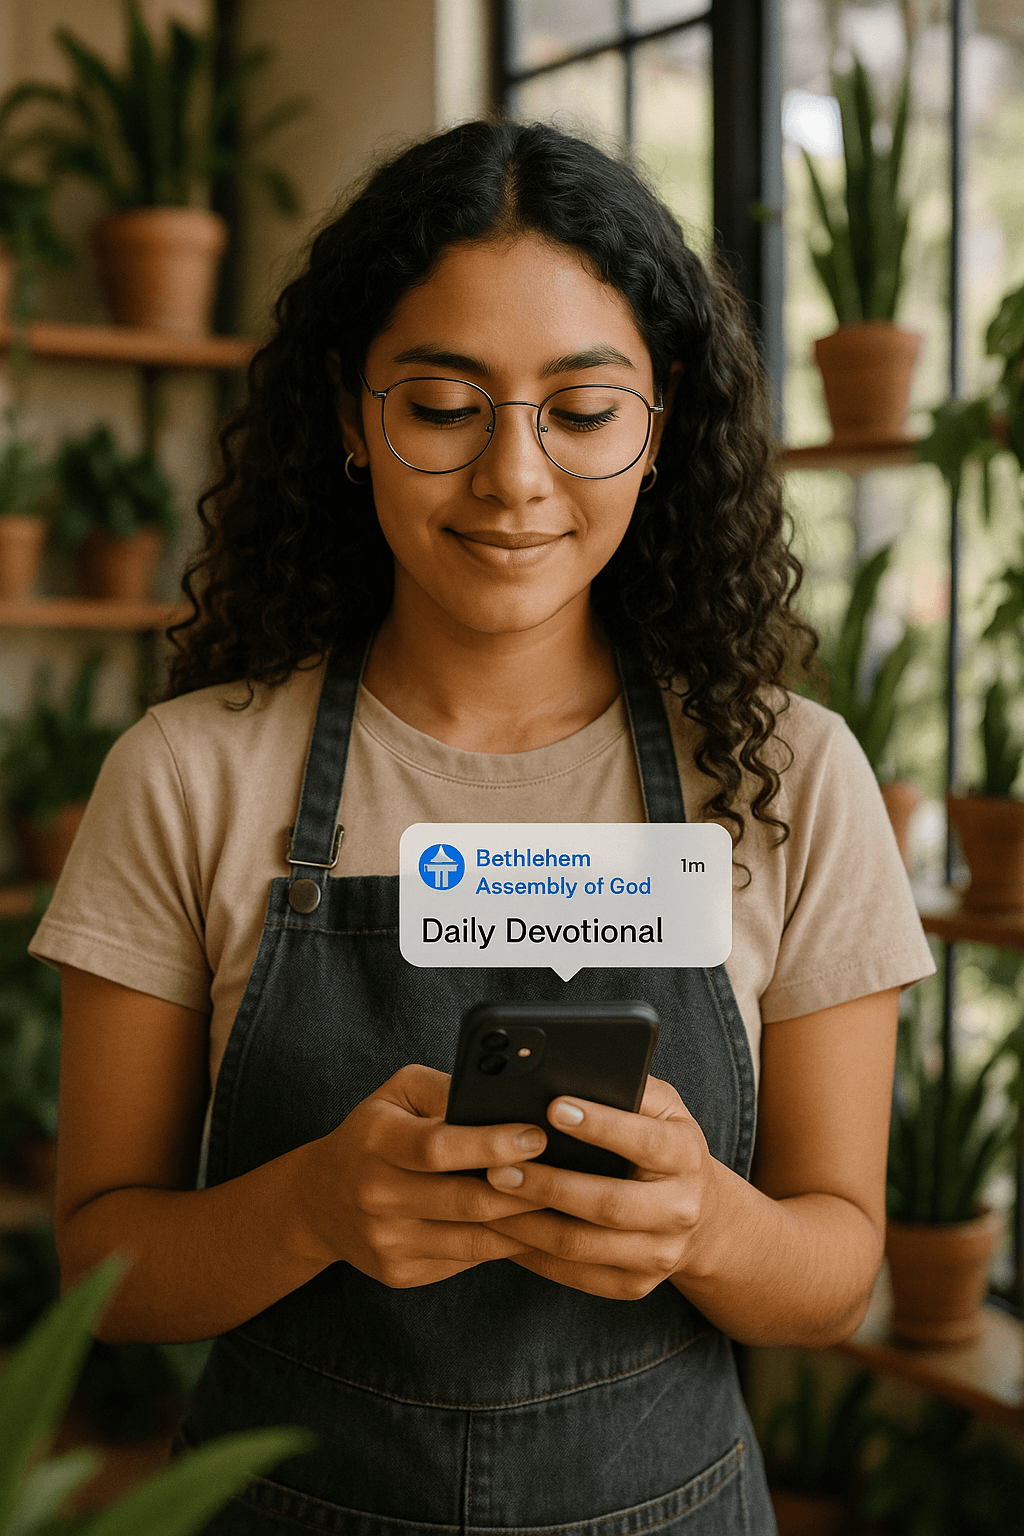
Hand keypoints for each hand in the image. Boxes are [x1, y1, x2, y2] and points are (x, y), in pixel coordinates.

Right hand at [294, 1064, 548, 1287]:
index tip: (537, 1134)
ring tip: (570, 1207)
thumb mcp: (399, 1094)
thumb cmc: (375, 1132)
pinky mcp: (400, 1272)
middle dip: (526, 1189)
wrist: (319, 1200)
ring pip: (474, 1239)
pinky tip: (537, 1231)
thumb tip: (506, 1099)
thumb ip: (448, 1091)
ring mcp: (387, 1241)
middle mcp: (376, 1195)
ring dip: (527, 1225)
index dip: (491, 1143)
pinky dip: (506, 1245)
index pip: (438, 1146)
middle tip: (573, 1175)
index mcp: (376, 1141)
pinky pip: (467, 1260)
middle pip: (465, 1200)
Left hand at [482, 1075, 717, 1299]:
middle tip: (497, 1167)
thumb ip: (628, 1088)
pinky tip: (502, 1228)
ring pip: (582, 1245)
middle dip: (548, 1186)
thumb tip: (570, 1071)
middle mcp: (679, 1210)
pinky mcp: (633, 1285)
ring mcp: (658, 1255)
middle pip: (608, 1204)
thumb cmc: (664, 1144)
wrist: (701, 1217)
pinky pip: (573, 1274)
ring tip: (487, 1197)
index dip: (601, 1125)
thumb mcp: (661, 1109)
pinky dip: (532, 1252)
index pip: (644, 1141)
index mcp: (685, 1156)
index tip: (554, 1106)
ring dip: (527, 1223)